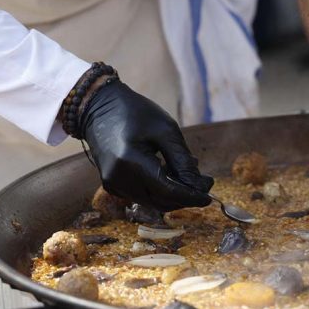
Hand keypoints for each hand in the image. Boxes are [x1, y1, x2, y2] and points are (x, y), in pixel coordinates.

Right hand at [79, 79, 212, 211]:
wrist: (99, 107)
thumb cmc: (136, 113)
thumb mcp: (166, 130)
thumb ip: (183, 160)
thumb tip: (199, 186)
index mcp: (130, 162)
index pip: (168, 191)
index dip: (191, 197)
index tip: (209, 196)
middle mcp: (118, 179)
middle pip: (161, 201)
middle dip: (186, 197)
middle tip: (205, 183)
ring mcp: (112, 184)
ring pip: (152, 202)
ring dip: (173, 194)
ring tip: (188, 173)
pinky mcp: (111, 185)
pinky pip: (141, 196)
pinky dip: (159, 190)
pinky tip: (168, 172)